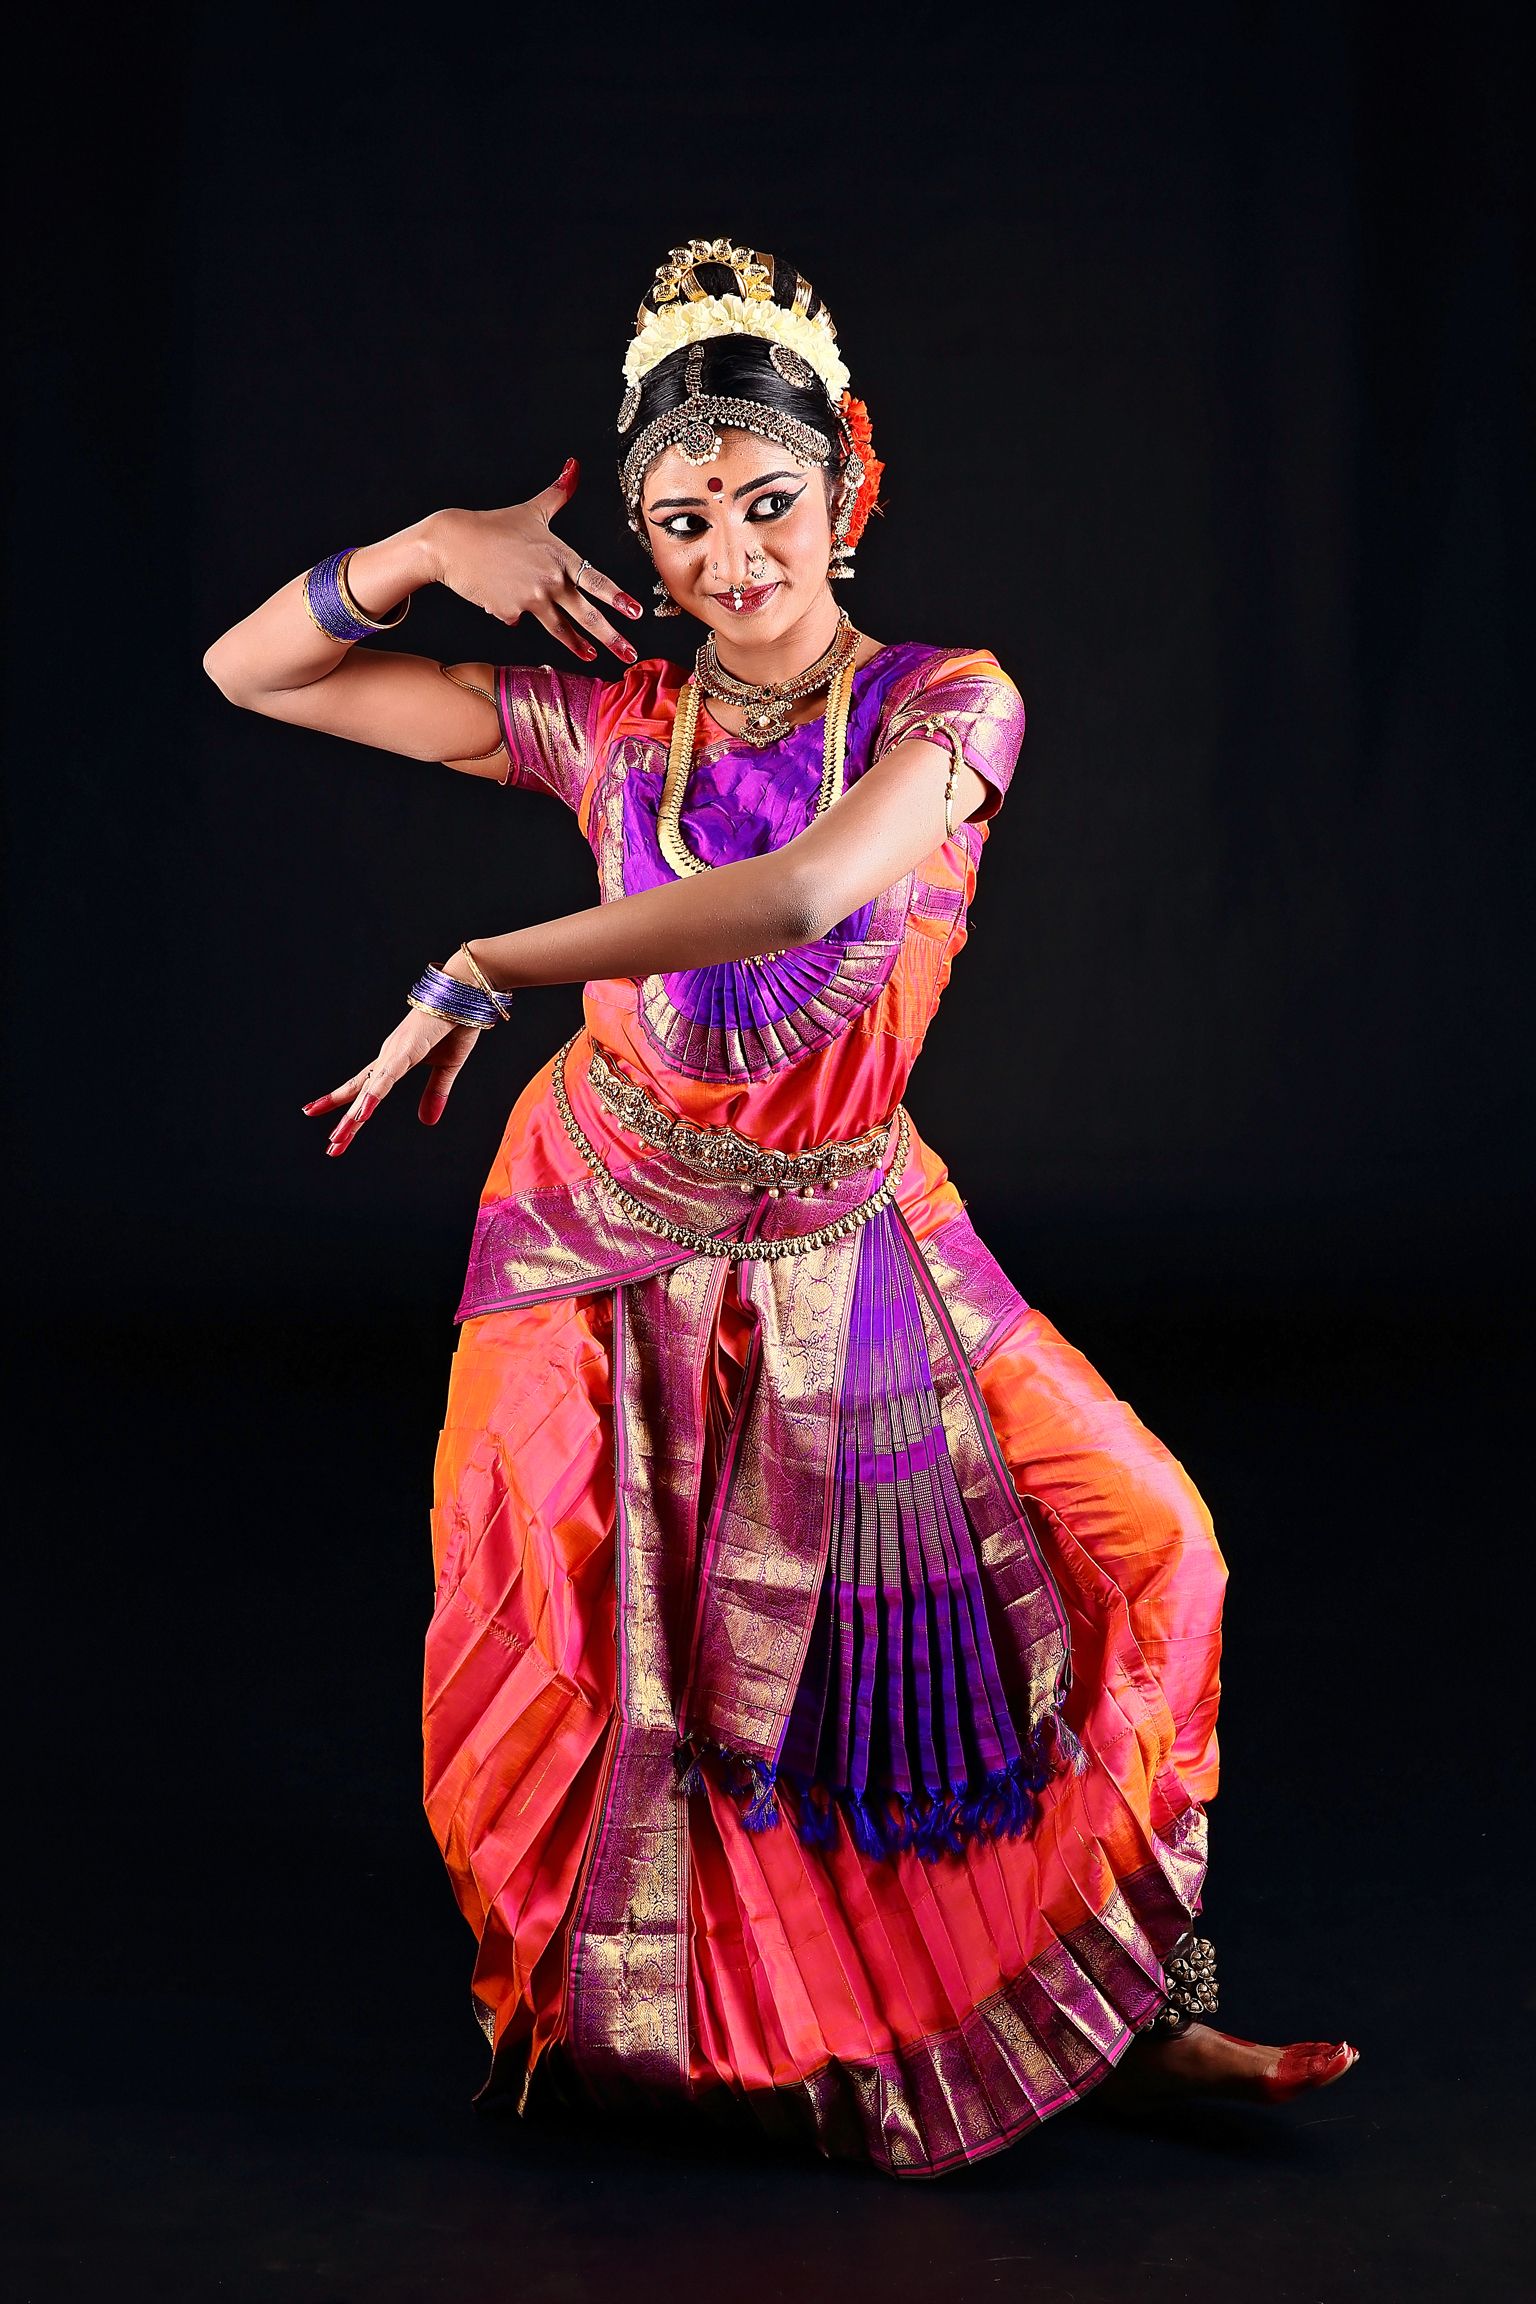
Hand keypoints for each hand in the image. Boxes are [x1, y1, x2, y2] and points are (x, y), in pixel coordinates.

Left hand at [302, 1008, 481, 1154]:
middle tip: (332, 1146)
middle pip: (361, 1094)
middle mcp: (388, 1057)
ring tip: (337, 1139)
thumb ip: (436, 1093)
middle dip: (346, 1122)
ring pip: (369, 1091)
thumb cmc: (457, 1023)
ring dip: (353, 1116)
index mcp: (395, 1061)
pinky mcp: (407, 1050)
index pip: (365, 1088)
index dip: (347, 1107)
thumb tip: (427, 1121)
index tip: (328, 1123)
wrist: (467, 992)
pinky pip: (387, 1078)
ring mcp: (395, 1053)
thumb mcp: (448, 1067)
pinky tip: (362, 1114)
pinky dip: (373, 1096)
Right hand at [427, 462, 644, 665]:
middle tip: (628, 653)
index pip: (597, 581)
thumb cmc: (492, 526)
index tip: (636, 612)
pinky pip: (518, 618)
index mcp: (560, 556)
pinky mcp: (510, 611)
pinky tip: (500, 599)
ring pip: (560, 627)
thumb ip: (558, 493)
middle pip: (587, 614)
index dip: (618, 598)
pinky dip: (513, 612)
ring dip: (578, 645)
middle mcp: (550, 579)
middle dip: (610, 636)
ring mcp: (531, 598)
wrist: (452, 543)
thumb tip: (574, 466)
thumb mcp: (531, 509)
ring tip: (591, 656)